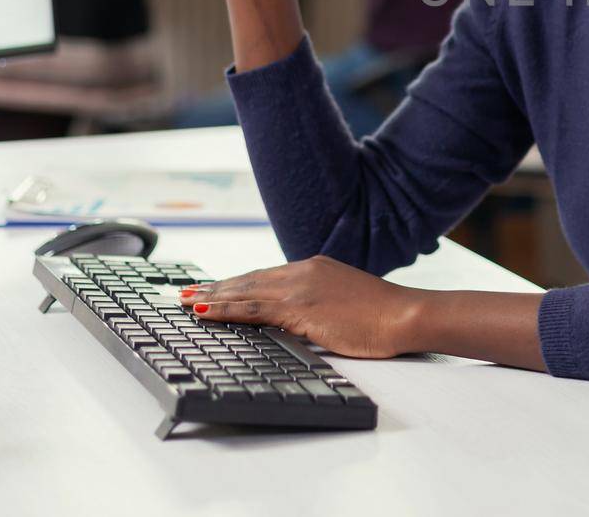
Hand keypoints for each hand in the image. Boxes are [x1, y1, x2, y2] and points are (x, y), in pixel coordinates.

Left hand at [180, 255, 423, 358]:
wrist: (404, 315)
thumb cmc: (382, 316)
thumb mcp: (343, 303)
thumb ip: (317, 306)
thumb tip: (296, 319)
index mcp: (314, 268)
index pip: (264, 276)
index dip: (235, 284)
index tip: (212, 289)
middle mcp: (303, 272)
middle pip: (248, 279)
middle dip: (215, 288)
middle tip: (184, 293)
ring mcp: (300, 288)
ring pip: (245, 291)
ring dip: (212, 297)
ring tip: (186, 302)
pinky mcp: (300, 308)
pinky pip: (253, 308)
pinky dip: (226, 308)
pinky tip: (206, 311)